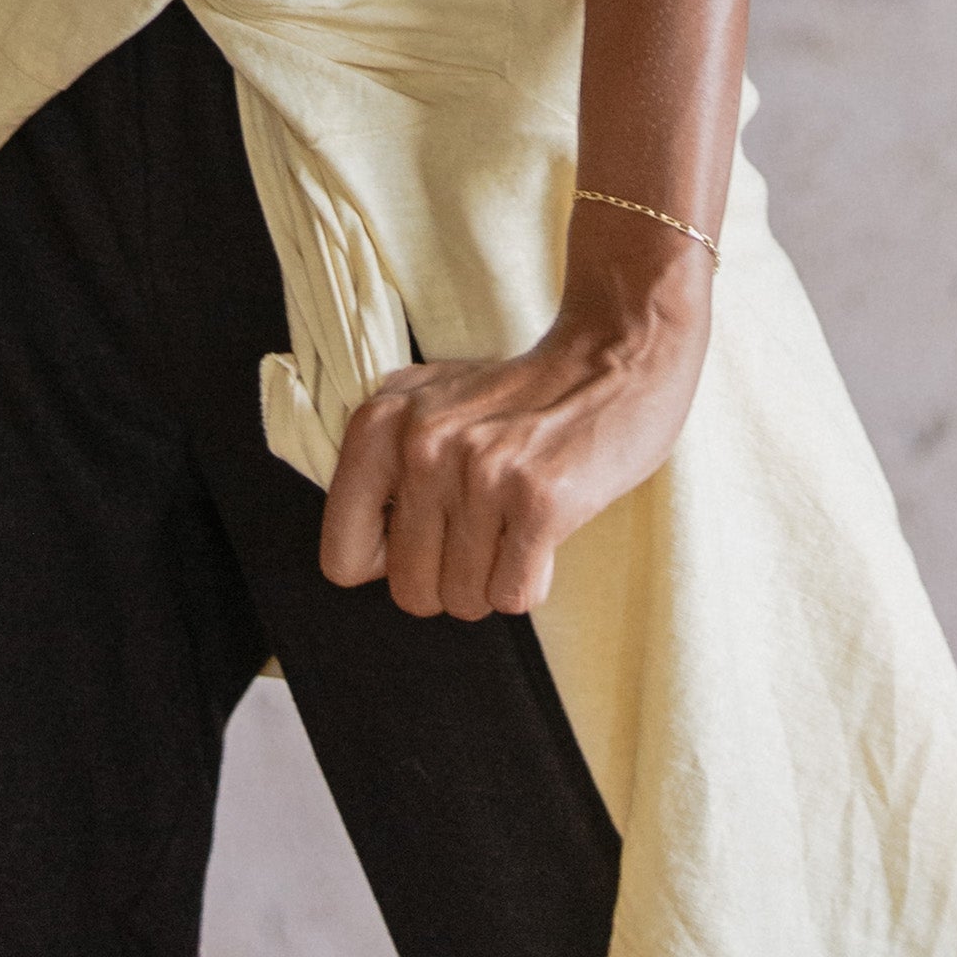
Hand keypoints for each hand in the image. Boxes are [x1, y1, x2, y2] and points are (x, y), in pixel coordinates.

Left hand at [316, 238, 711, 618]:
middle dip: (450, 580)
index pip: (341, 559)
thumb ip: (380, 460)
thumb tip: (354, 554)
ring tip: (515, 522)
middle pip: (410, 593)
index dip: (387, 563)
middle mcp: (422, 447)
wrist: (616, 355)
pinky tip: (544, 531)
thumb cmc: (519, 393)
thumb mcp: (427, 400)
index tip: (424, 536)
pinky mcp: (539, 499)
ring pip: (465, 601)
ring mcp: (480, 473)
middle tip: (483, 530)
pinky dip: (533, 579)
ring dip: (494, 578)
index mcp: (380, 424)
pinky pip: (515, 596)